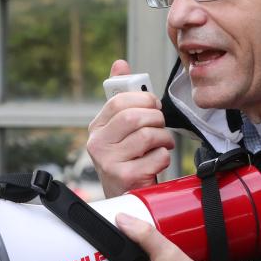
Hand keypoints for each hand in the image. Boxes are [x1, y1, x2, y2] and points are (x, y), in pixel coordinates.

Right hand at [87, 60, 174, 197]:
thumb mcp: (120, 128)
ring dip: (164, 138)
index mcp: (96, 127)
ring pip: (148, 135)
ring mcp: (109, 162)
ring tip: (162, 144)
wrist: (125, 196)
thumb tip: (120, 64)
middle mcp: (98, 144)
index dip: (144, 99)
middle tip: (161, 126)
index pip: (119, 100)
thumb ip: (121, 95)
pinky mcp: (125, 177)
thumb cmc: (127, 158)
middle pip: (135, 116)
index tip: (154, 106)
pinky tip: (157, 162)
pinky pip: (157, 156)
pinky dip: (164, 157)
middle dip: (156, 119)